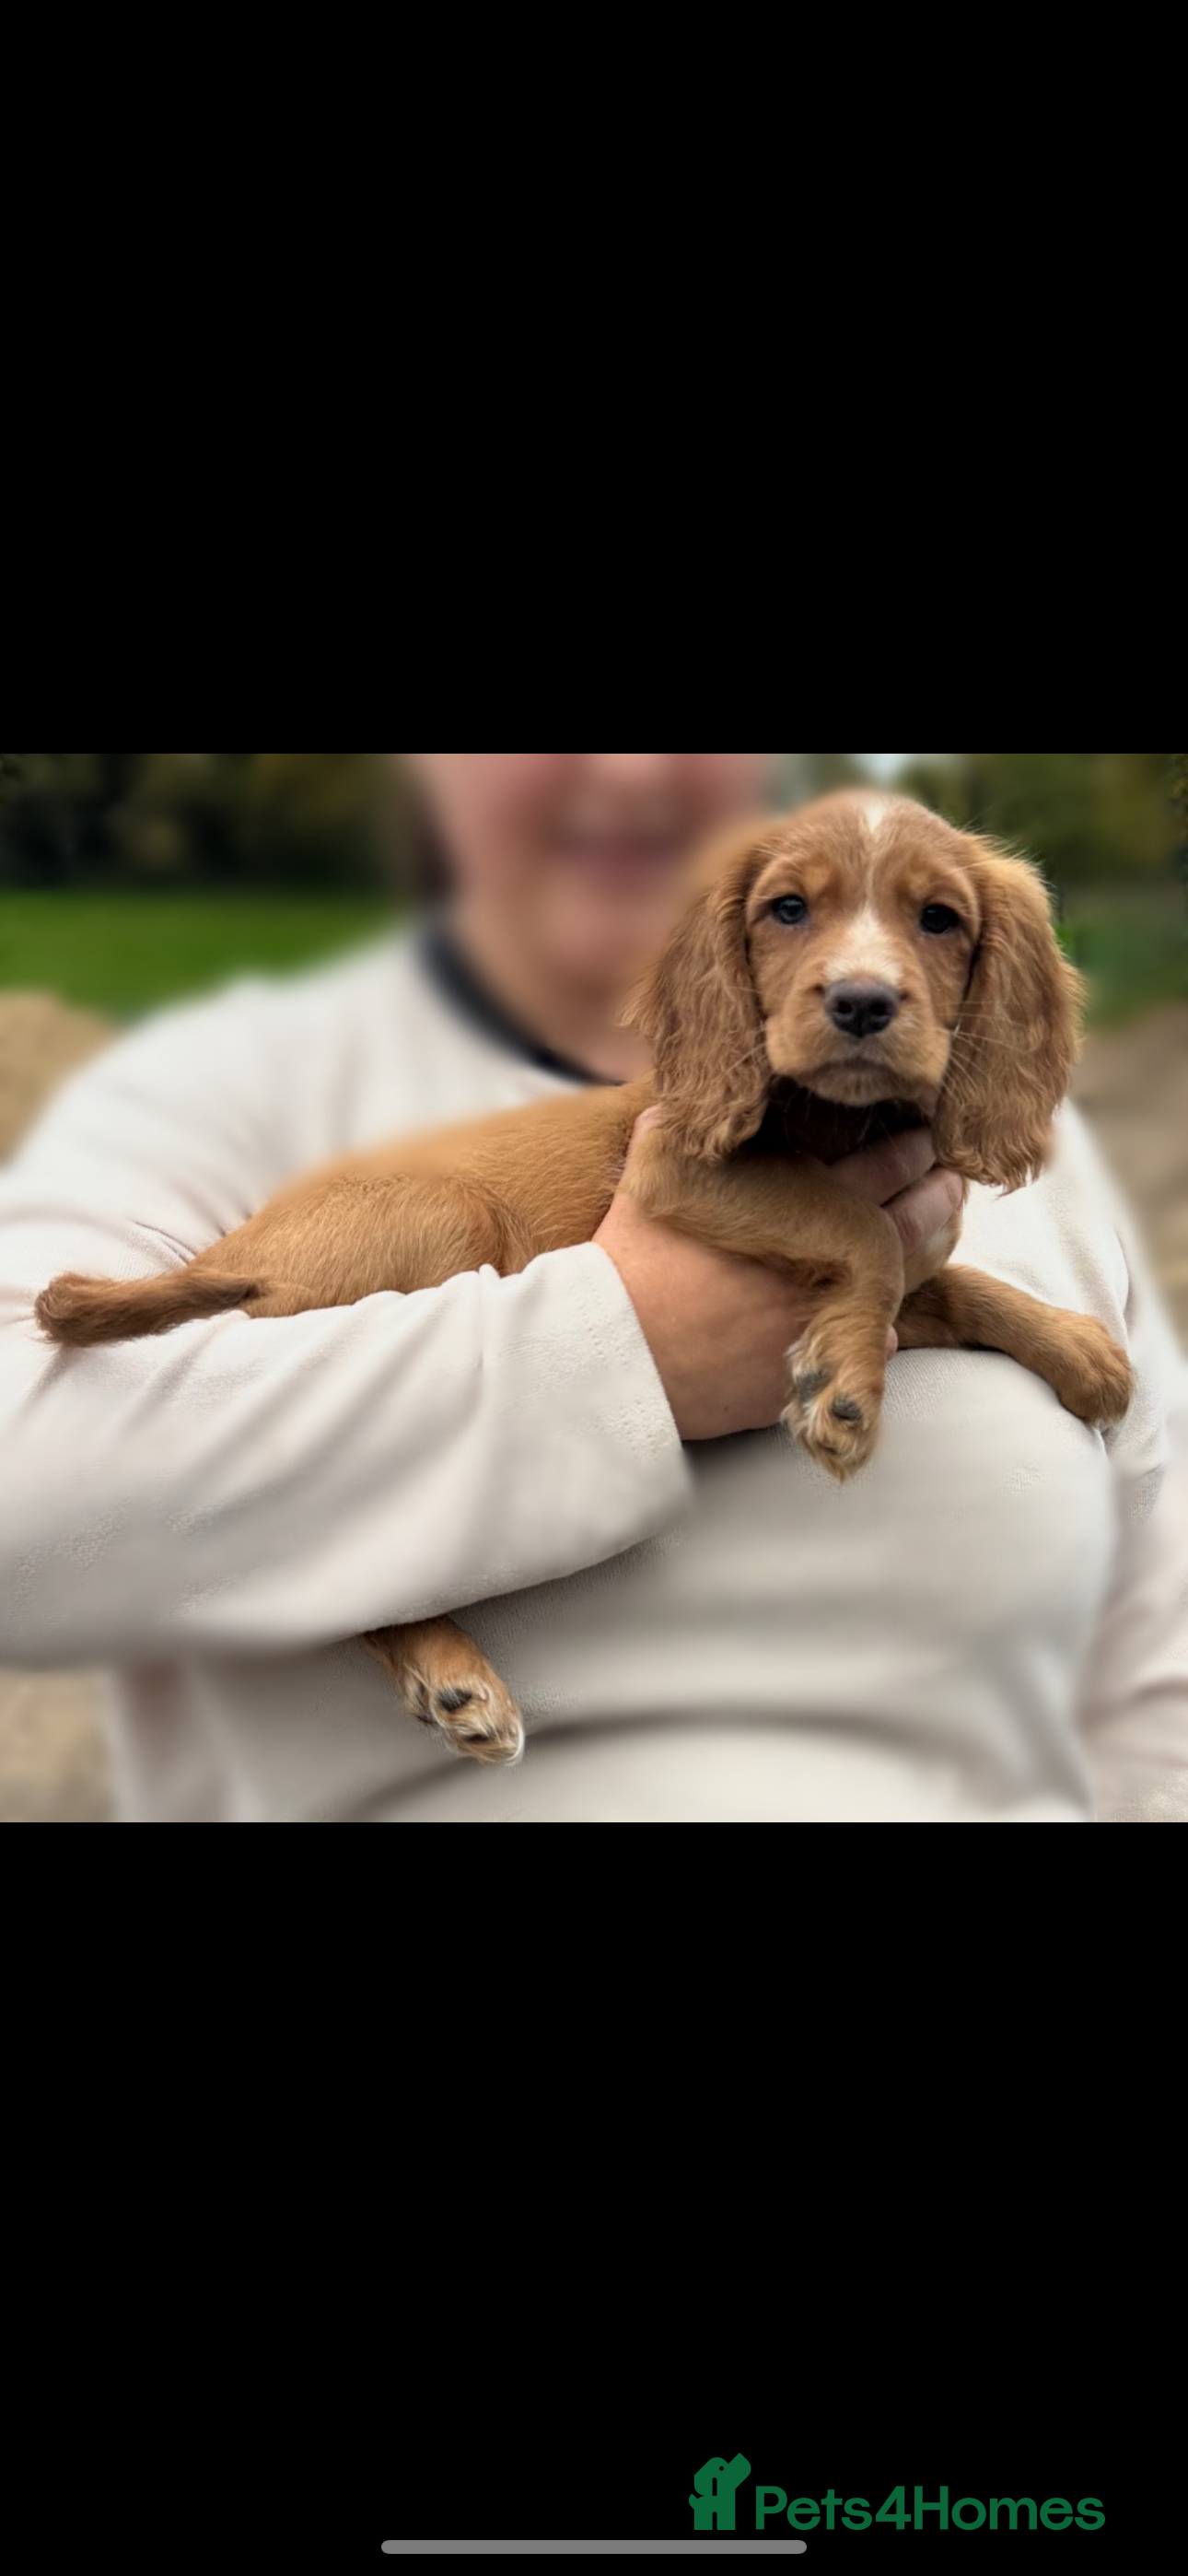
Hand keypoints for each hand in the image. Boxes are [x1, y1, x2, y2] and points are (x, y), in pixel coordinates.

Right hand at [594, 1116, 964, 1442]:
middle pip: (911, 1224)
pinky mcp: (809, 1371)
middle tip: (953, 1180)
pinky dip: (881, 1329)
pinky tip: (891, 1313)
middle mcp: (825, 1264)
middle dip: (939, 1196)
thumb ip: (685, 1128)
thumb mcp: (653, 1174)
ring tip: (940, 1232)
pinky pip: (866, 1348)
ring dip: (927, 1256)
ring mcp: (823, 1321)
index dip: (913, 1147)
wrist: (614, 1352)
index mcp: (799, 1209)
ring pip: (902, 1288)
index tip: (926, 1135)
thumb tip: (696, 1101)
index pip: (883, 1166)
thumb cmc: (631, 1261)